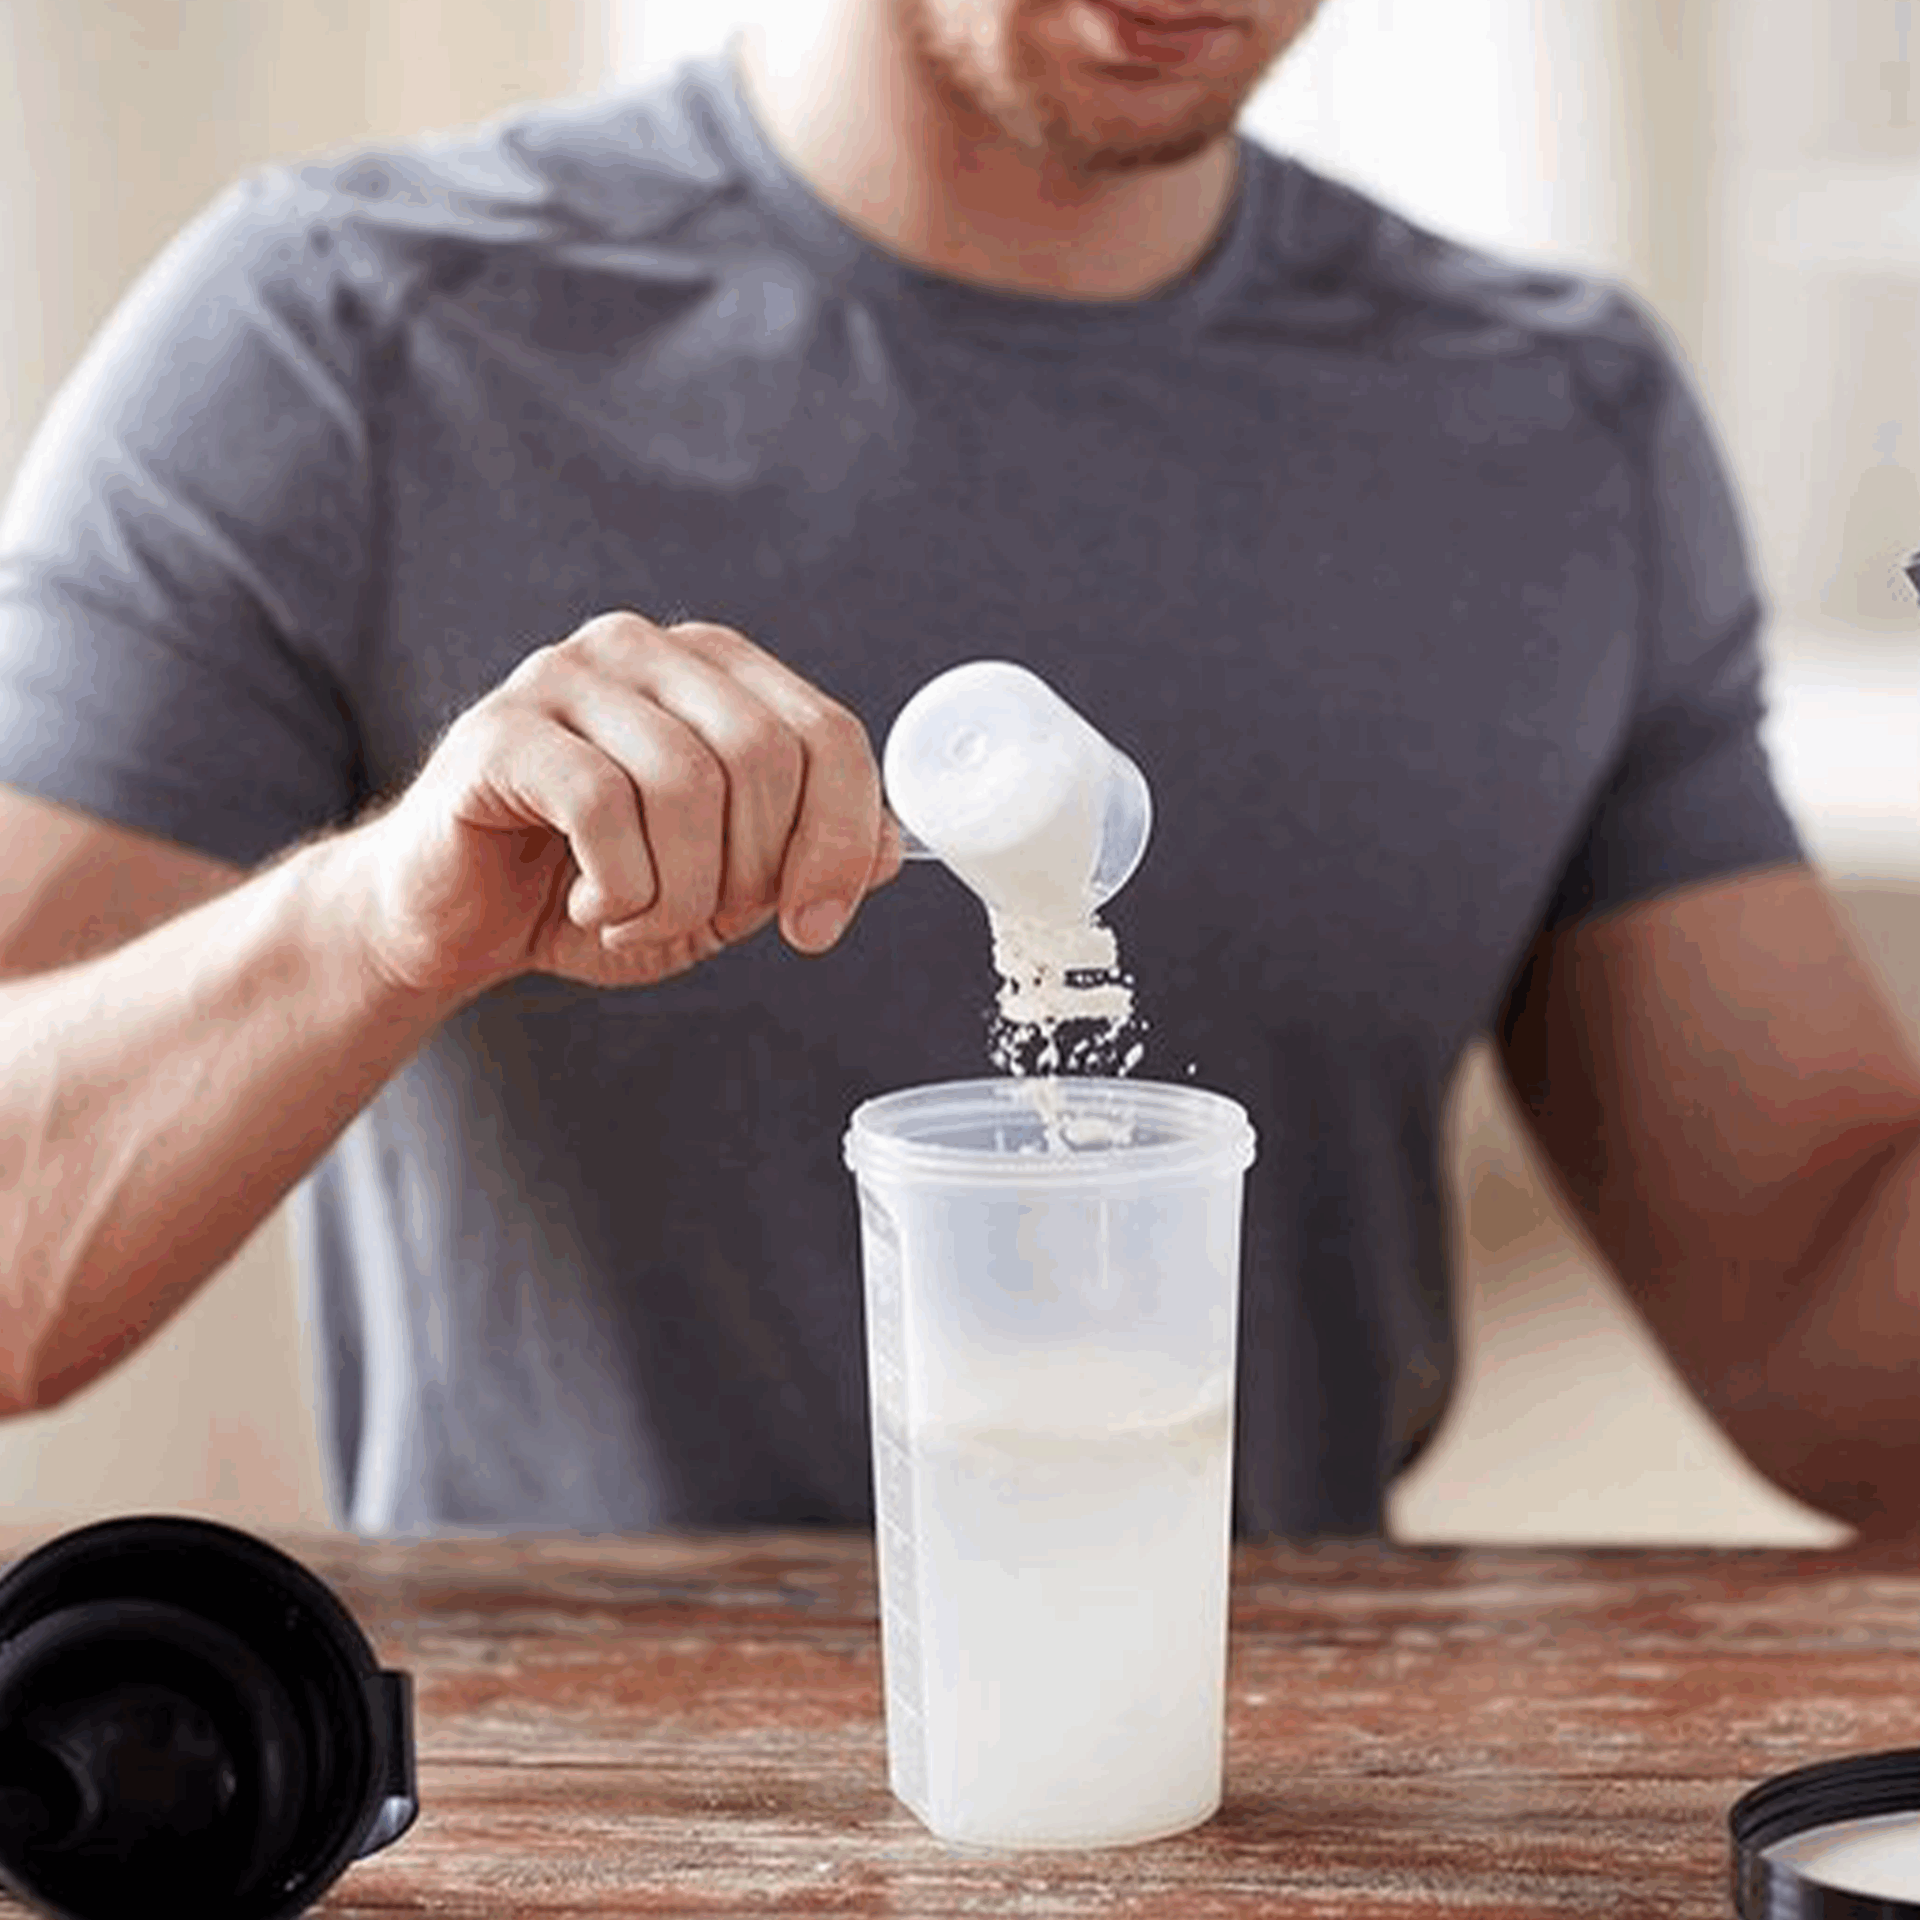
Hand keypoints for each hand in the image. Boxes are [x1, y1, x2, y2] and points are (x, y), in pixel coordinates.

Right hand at [347, 612, 900, 997]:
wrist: (456, 918)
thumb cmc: (594, 891)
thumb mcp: (724, 890)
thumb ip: (803, 861)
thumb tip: (892, 853)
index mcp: (715, 670)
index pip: (828, 734)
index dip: (841, 839)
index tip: (816, 925)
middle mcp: (645, 650)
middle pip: (765, 755)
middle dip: (756, 871)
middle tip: (707, 921)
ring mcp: (567, 677)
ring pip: (687, 784)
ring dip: (680, 892)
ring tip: (639, 919)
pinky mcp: (503, 729)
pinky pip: (604, 806)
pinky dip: (621, 888)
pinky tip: (593, 906)